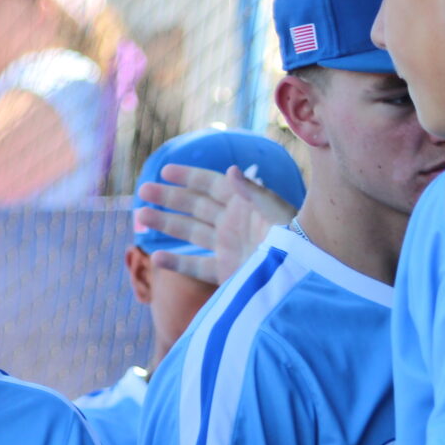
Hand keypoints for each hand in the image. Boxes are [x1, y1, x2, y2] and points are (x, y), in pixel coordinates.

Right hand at [137, 163, 297, 284]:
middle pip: (194, 206)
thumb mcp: (275, 211)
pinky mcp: (226, 271)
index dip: (188, 177)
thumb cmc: (295, 239)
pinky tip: (157, 258)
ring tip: (140, 216)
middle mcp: (232, 223)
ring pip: (190, 232)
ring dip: (166, 224)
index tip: (165, 171)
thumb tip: (230, 170)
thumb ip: (252, 192)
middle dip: (168, 198)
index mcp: (243, 203)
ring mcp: (227, 247)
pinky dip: (177, 263)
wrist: (304, 274)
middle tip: (143, 191)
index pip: (210, 185)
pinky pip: (197, 266)